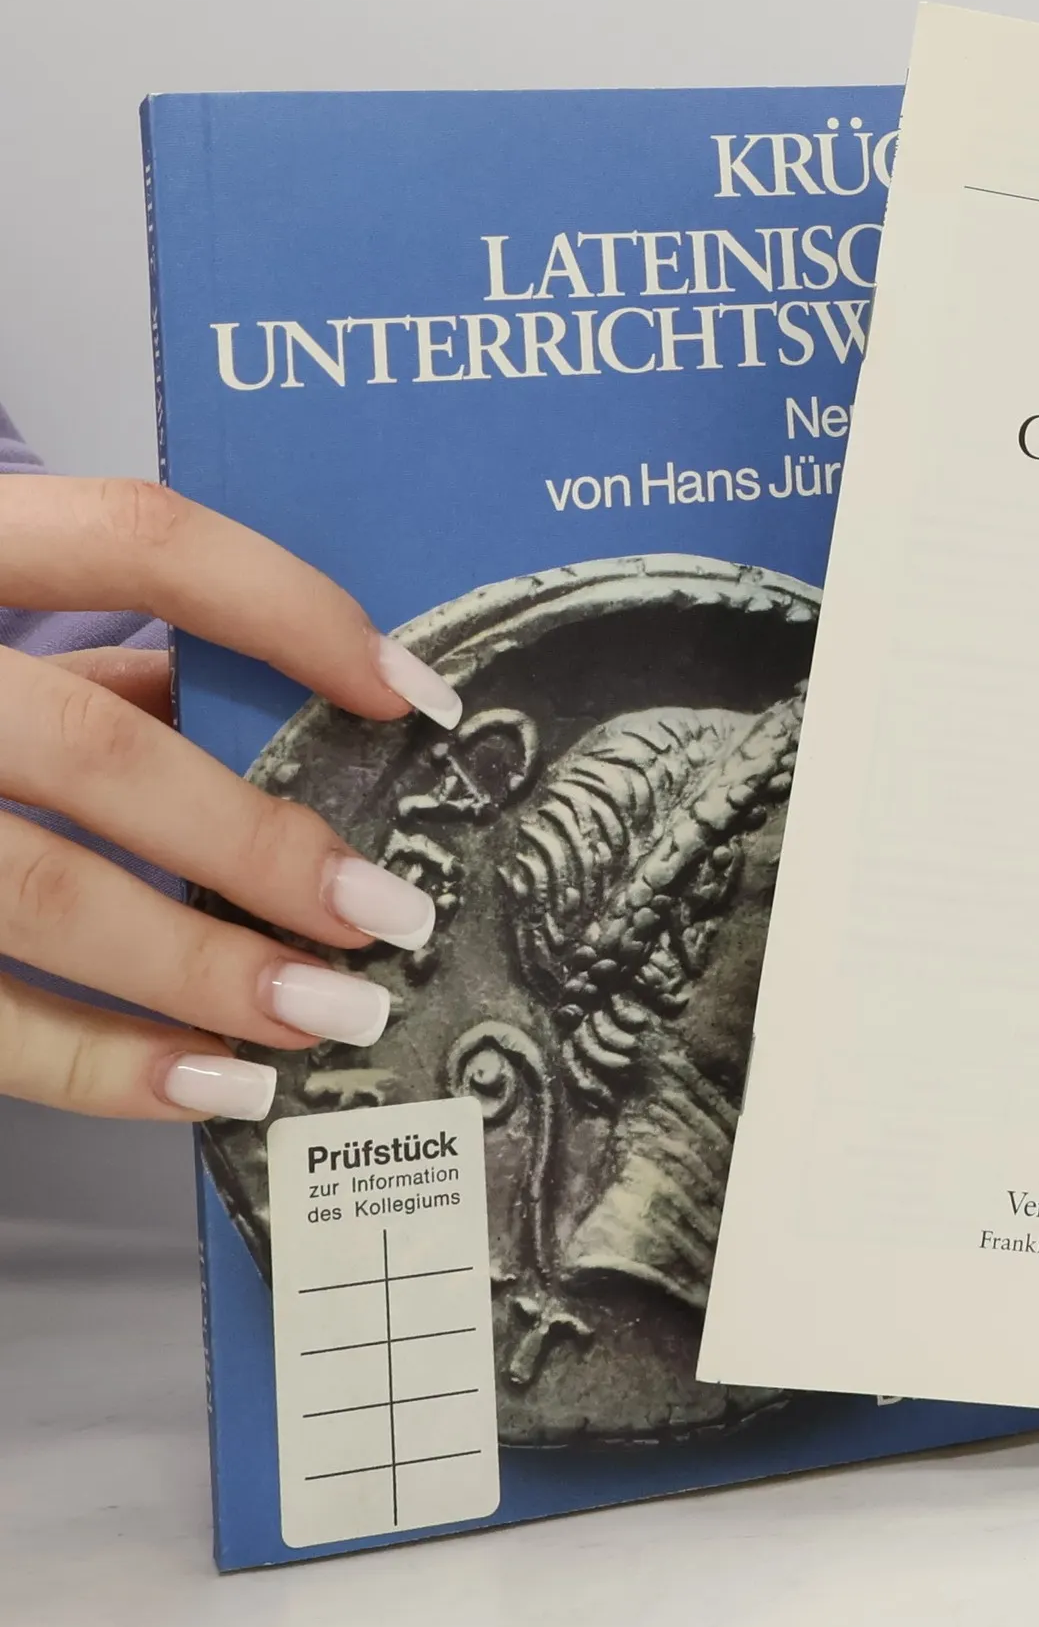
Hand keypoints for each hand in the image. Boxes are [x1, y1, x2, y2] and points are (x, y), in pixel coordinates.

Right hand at [0, 478, 462, 1122]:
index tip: (413, 696)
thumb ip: (116, 675)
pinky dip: (102, 1064)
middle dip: (258, 845)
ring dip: (203, 970)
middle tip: (385, 914)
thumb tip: (302, 743)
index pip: (140, 542)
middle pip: (95, 753)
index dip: (290, 611)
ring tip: (327, 1012)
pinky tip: (212, 1084)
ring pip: (38, 892)